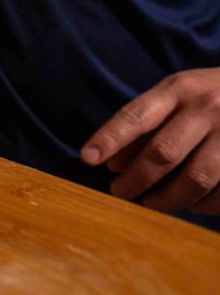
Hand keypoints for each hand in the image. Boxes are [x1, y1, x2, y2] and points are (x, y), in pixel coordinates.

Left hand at [81, 67, 219, 214]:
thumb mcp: (176, 94)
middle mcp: (208, 107)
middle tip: (117, 192)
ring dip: (168, 199)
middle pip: (163, 153)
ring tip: (151, 203)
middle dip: (135, 179)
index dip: (110, 138)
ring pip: (196, 178)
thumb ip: (144, 125)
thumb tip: (112, 164)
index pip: (136, 115)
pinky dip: (203, 205)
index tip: (87, 158)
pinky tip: (191, 205)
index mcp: (180, 89)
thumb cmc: (209, 95)